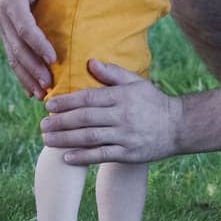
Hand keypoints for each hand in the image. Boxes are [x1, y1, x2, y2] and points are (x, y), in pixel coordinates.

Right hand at [0, 0, 55, 98]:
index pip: (24, 27)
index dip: (37, 43)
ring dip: (28, 77)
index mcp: (9, 2)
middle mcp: (3, 20)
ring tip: (43, 95)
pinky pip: (14, 60)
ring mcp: (4, 31)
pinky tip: (32, 92)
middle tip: (50, 84)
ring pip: (14, 58)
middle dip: (33, 68)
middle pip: (18, 48)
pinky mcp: (8, 38)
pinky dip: (23, 77)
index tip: (53, 58)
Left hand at [40, 60, 182, 164]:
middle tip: (42, 125)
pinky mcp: (128, 154)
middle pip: (85, 119)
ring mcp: (125, 136)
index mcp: (121, 97)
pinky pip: (101, 156)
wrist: (178, 127)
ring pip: (89, 138)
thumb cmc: (153, 102)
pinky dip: (83, 157)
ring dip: (65, 139)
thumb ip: (112, 73)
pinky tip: (66, 157)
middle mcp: (122, 116)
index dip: (66, 102)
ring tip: (47, 140)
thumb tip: (89, 62)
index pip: (88, 98)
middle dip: (60, 122)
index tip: (49, 105)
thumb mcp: (135, 82)